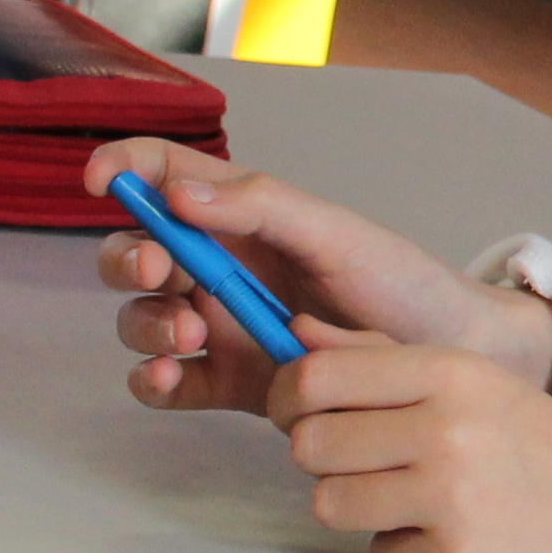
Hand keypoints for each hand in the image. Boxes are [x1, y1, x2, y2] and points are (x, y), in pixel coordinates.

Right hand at [90, 137, 551, 413]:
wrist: (448, 357)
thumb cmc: (400, 283)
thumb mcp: (335, 234)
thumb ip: (260, 208)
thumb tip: (176, 192)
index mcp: (241, 216)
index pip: (165, 177)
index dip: (126, 170)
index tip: (103, 180)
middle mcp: (220, 268)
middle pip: (137, 254)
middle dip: (128, 258)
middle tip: (157, 269)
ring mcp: (221, 326)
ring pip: (143, 319)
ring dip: (146, 322)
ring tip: (191, 331)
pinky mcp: (229, 382)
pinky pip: (167, 380)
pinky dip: (153, 379)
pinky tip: (170, 375)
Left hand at [271, 341, 551, 552]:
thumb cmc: (548, 448)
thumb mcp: (477, 385)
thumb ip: (384, 358)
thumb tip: (295, 334)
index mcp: (451, 372)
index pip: (317, 377)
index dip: (291, 400)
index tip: (303, 416)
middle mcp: (446, 427)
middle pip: (311, 445)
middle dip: (328, 460)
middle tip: (372, 465)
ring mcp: (450, 496)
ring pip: (330, 504)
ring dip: (360, 509)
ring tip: (412, 502)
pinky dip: (407, 552)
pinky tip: (452, 537)